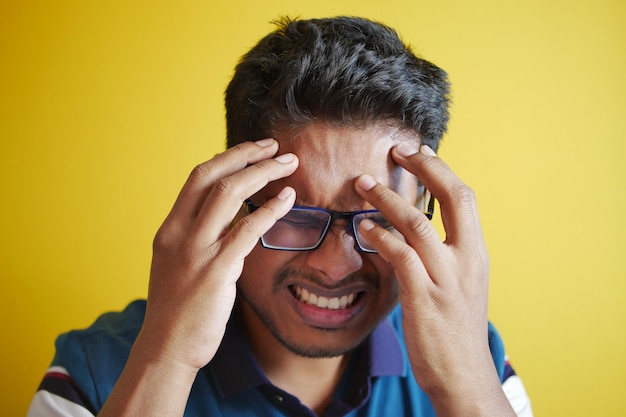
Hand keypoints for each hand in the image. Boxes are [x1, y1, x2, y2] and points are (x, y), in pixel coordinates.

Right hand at [136, 139, 297, 371]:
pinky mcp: (216, 270)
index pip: (197, 178)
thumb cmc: (177, 310)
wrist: (166, 348)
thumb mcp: (178, 265)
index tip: (253, 149)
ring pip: (229, 194)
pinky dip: (270, 209)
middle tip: (275, 147)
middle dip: (245, 154)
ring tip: (288, 164)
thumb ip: (199, 239)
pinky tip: (287, 199)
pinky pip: (247, 229)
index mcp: (169, 229)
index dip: (227, 158)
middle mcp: (179, 233)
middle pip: (211, 176)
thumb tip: (230, 220)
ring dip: (262, 173)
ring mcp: (196, 250)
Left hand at [354, 145, 513, 414]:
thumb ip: (446, 254)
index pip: (465, 198)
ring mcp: (447, 278)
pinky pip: (399, 255)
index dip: (442, 170)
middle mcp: (467, 260)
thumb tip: (420, 228)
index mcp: (476, 254)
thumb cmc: (456, 329)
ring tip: (362, 184)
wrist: (463, 375)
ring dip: (387, 198)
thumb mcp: (462, 285)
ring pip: (418, 223)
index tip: (419, 151)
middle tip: (395, 151)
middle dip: (424, 167)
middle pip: (452, 198)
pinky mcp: (424, 297)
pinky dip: (379, 236)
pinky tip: (362, 228)